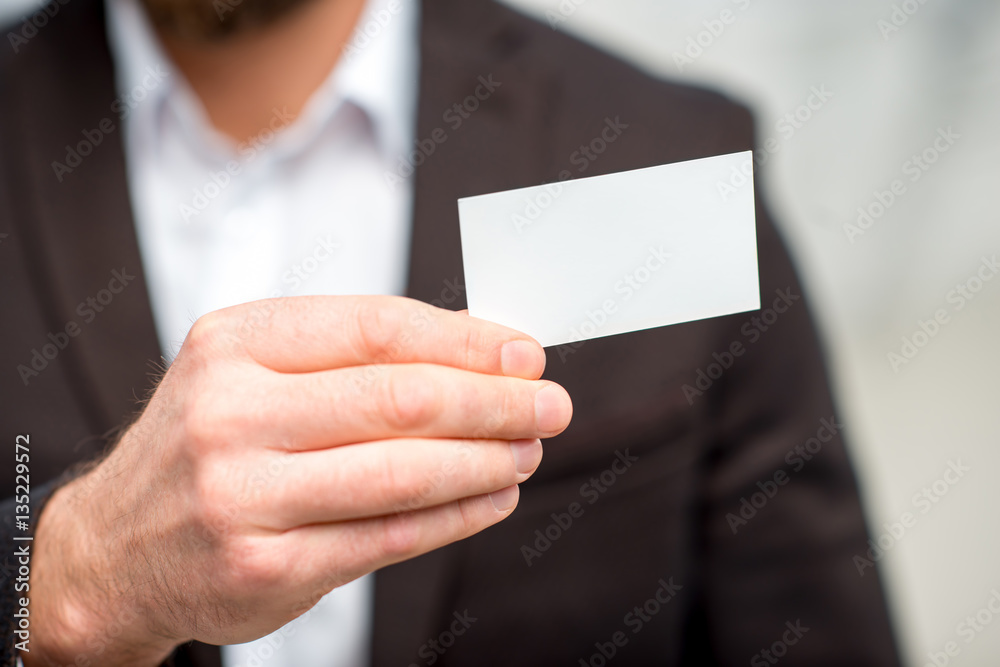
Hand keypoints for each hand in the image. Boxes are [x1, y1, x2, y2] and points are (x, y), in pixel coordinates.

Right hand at [25, 296, 571, 665]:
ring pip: (403, 473)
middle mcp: (231, 414)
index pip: (377, 328)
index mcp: (235, 345)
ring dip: (487, 461)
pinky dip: (457, 516)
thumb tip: (478, 348)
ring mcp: (243, 496)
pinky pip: (389, 537)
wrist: (114, 547)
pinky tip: (493, 498)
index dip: (466, 340)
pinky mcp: (266, 567)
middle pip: (400, 399)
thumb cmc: (206, 441)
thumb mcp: (251, 370)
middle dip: (495, 402)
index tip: (525, 352)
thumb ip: (351, 355)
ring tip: (528, 450)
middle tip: (550, 404)